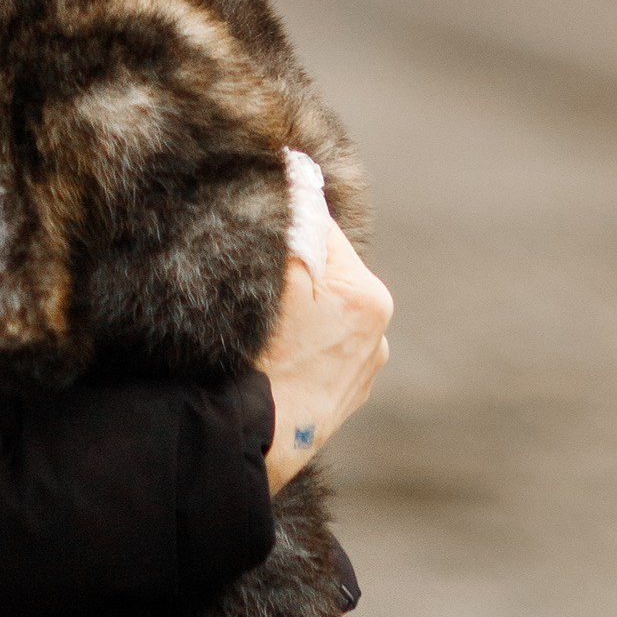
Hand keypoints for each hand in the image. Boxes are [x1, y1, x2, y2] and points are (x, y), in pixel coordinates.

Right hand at [256, 222, 391, 492]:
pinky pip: (317, 351)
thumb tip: (300, 171)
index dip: (280, 219)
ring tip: (253, 328)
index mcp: (367, 298)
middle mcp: (377, 336)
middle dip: (288, 268)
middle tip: (244, 284)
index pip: (320, 227)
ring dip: (293, 309)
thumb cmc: (251, 356)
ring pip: (320, 312)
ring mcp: (362, 374)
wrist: (239, 445)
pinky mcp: (341, 402)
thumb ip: (294, 218)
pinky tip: (266, 360)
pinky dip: (295, 346)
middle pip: (324, 271)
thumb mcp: (273, 274)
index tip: (247, 221)